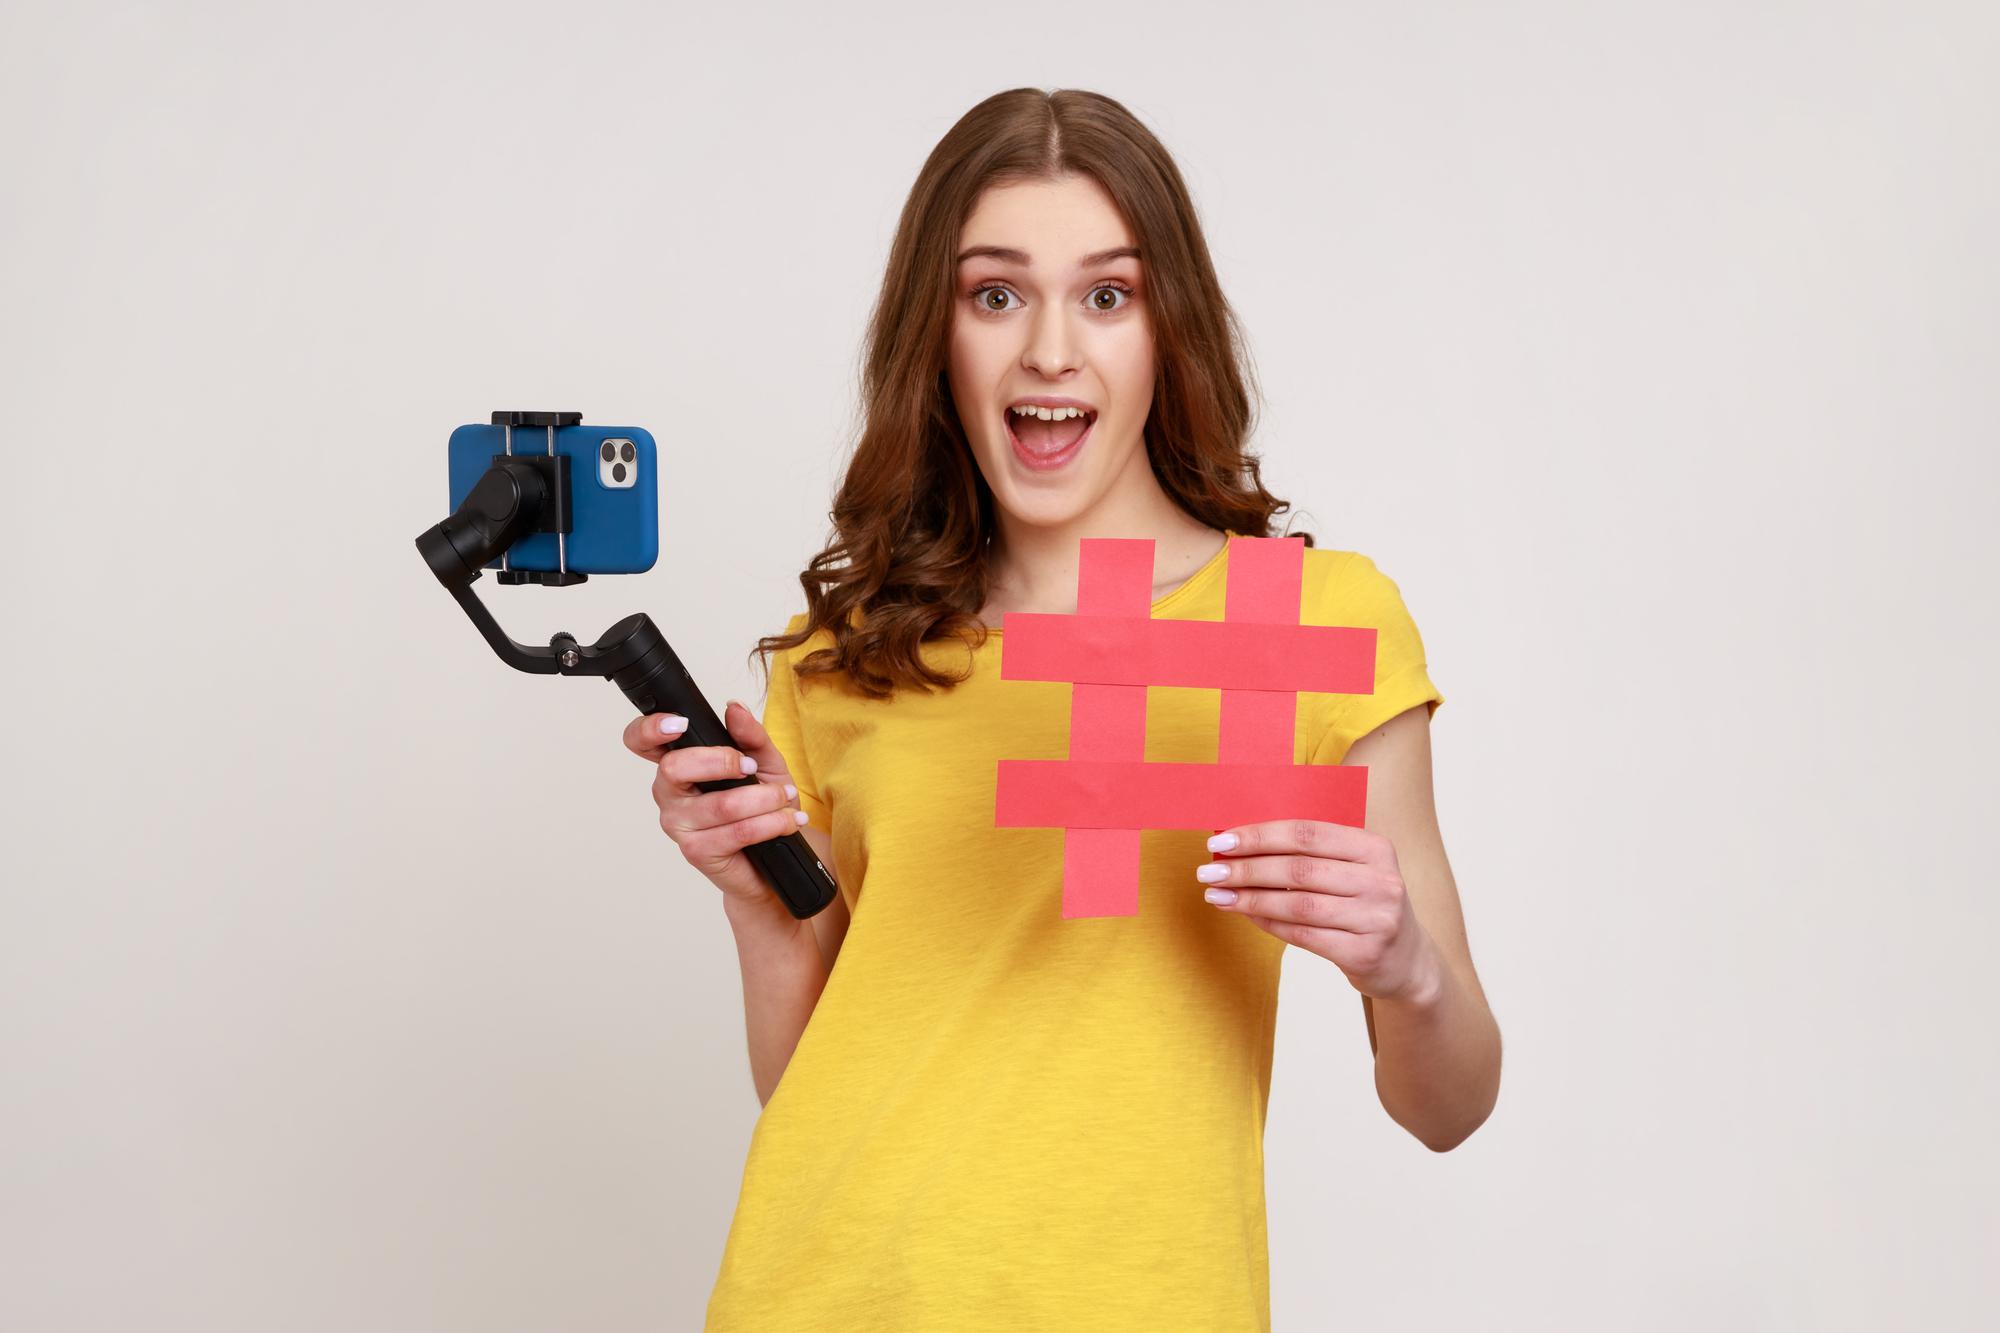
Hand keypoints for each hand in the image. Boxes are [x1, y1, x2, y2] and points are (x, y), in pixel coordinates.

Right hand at [621, 700, 810, 910]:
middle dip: (721, 761)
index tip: (679, 723)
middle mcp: (668, 794)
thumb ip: (750, 736)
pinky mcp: (697, 852)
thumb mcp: (764, 762)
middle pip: (674, 767)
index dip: (648, 729)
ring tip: (784, 798)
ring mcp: (678, 825)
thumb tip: (735, 709)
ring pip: (720, 804)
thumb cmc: (762, 806)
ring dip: (763, 798)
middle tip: (752, 768)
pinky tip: (787, 821)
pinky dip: (771, 823)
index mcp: (678, 765)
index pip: (642, 742)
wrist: (775, 858)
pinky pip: (736, 831)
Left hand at [1196, 819, 1442, 1004]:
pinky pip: (1303, 936)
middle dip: (1246, 868)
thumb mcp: (1351, 870)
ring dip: (1249, 898)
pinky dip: (1267, 923)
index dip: (1260, 835)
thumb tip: (1237, 842)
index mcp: (1374, 847)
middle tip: (1208, 870)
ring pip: (1297, 904)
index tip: (1220, 840)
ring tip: (1215, 894)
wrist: (1407, 961)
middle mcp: (1381, 880)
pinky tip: (1243, 914)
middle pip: (1298, 869)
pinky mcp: (1366, 953)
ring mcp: (1377, 919)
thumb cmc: (1362, 906)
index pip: (1306, 833)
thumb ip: (1306, 854)